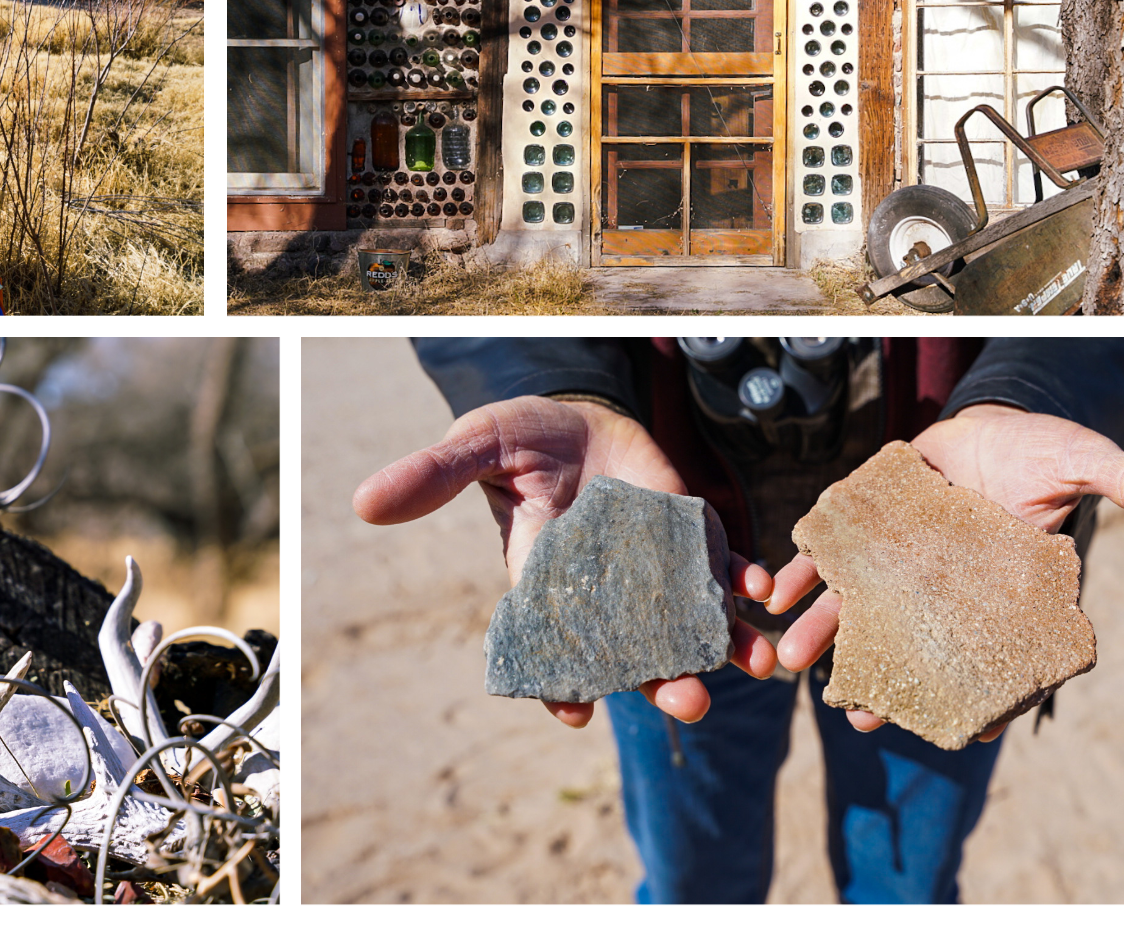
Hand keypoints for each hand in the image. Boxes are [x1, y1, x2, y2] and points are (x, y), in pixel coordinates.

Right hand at [354, 395, 776, 727]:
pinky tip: (759, 589)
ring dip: (722, 646)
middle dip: (664, 681)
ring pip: (690, 624)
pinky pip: (721, 572)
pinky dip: (741, 583)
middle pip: (637, 652)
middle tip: (690, 703)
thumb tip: (364, 502)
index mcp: (548, 584)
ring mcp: (655, 569)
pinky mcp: (692, 538)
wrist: (578, 410)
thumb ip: (432, 476)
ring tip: (756, 666)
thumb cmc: (520, 436)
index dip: (564, 684)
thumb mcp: (476, 447)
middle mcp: (607, 591)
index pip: (557, 649)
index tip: (579, 712)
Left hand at [764, 403, 1123, 735]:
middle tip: (866, 719)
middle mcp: (947, 592)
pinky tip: (779, 598)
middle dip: (891, 685)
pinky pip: (830, 563)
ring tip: (801, 666)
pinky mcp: (867, 533)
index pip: (1002, 656)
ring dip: (832, 640)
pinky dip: (804, 580)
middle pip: (919, 648)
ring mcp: (902, 567)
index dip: (992, 697)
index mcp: (1004, 593)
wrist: (987, 420)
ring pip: (864, 613)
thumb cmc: (1038, 453)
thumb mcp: (1082, 462)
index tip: (975, 731)